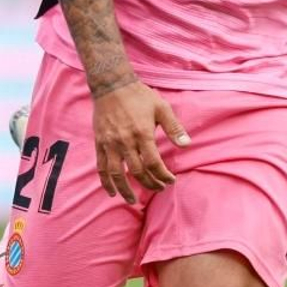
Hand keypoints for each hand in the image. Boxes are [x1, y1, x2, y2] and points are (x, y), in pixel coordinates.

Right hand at [91, 81, 190, 203]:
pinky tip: (112, 192)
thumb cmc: (139, 96)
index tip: (171, 180)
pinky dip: (106, 182)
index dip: (163, 175)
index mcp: (142, 134)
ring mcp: (110, 144)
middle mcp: (125, 142)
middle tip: (159, 188)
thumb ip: (174, 127)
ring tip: (133, 200)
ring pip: (117, 174)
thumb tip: (187, 144)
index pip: (154, 163)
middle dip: (150, 184)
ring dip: (126, 190)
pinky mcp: (100, 144)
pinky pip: (101, 168)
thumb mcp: (161, 107)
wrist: (111, 85)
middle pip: (138, 172)